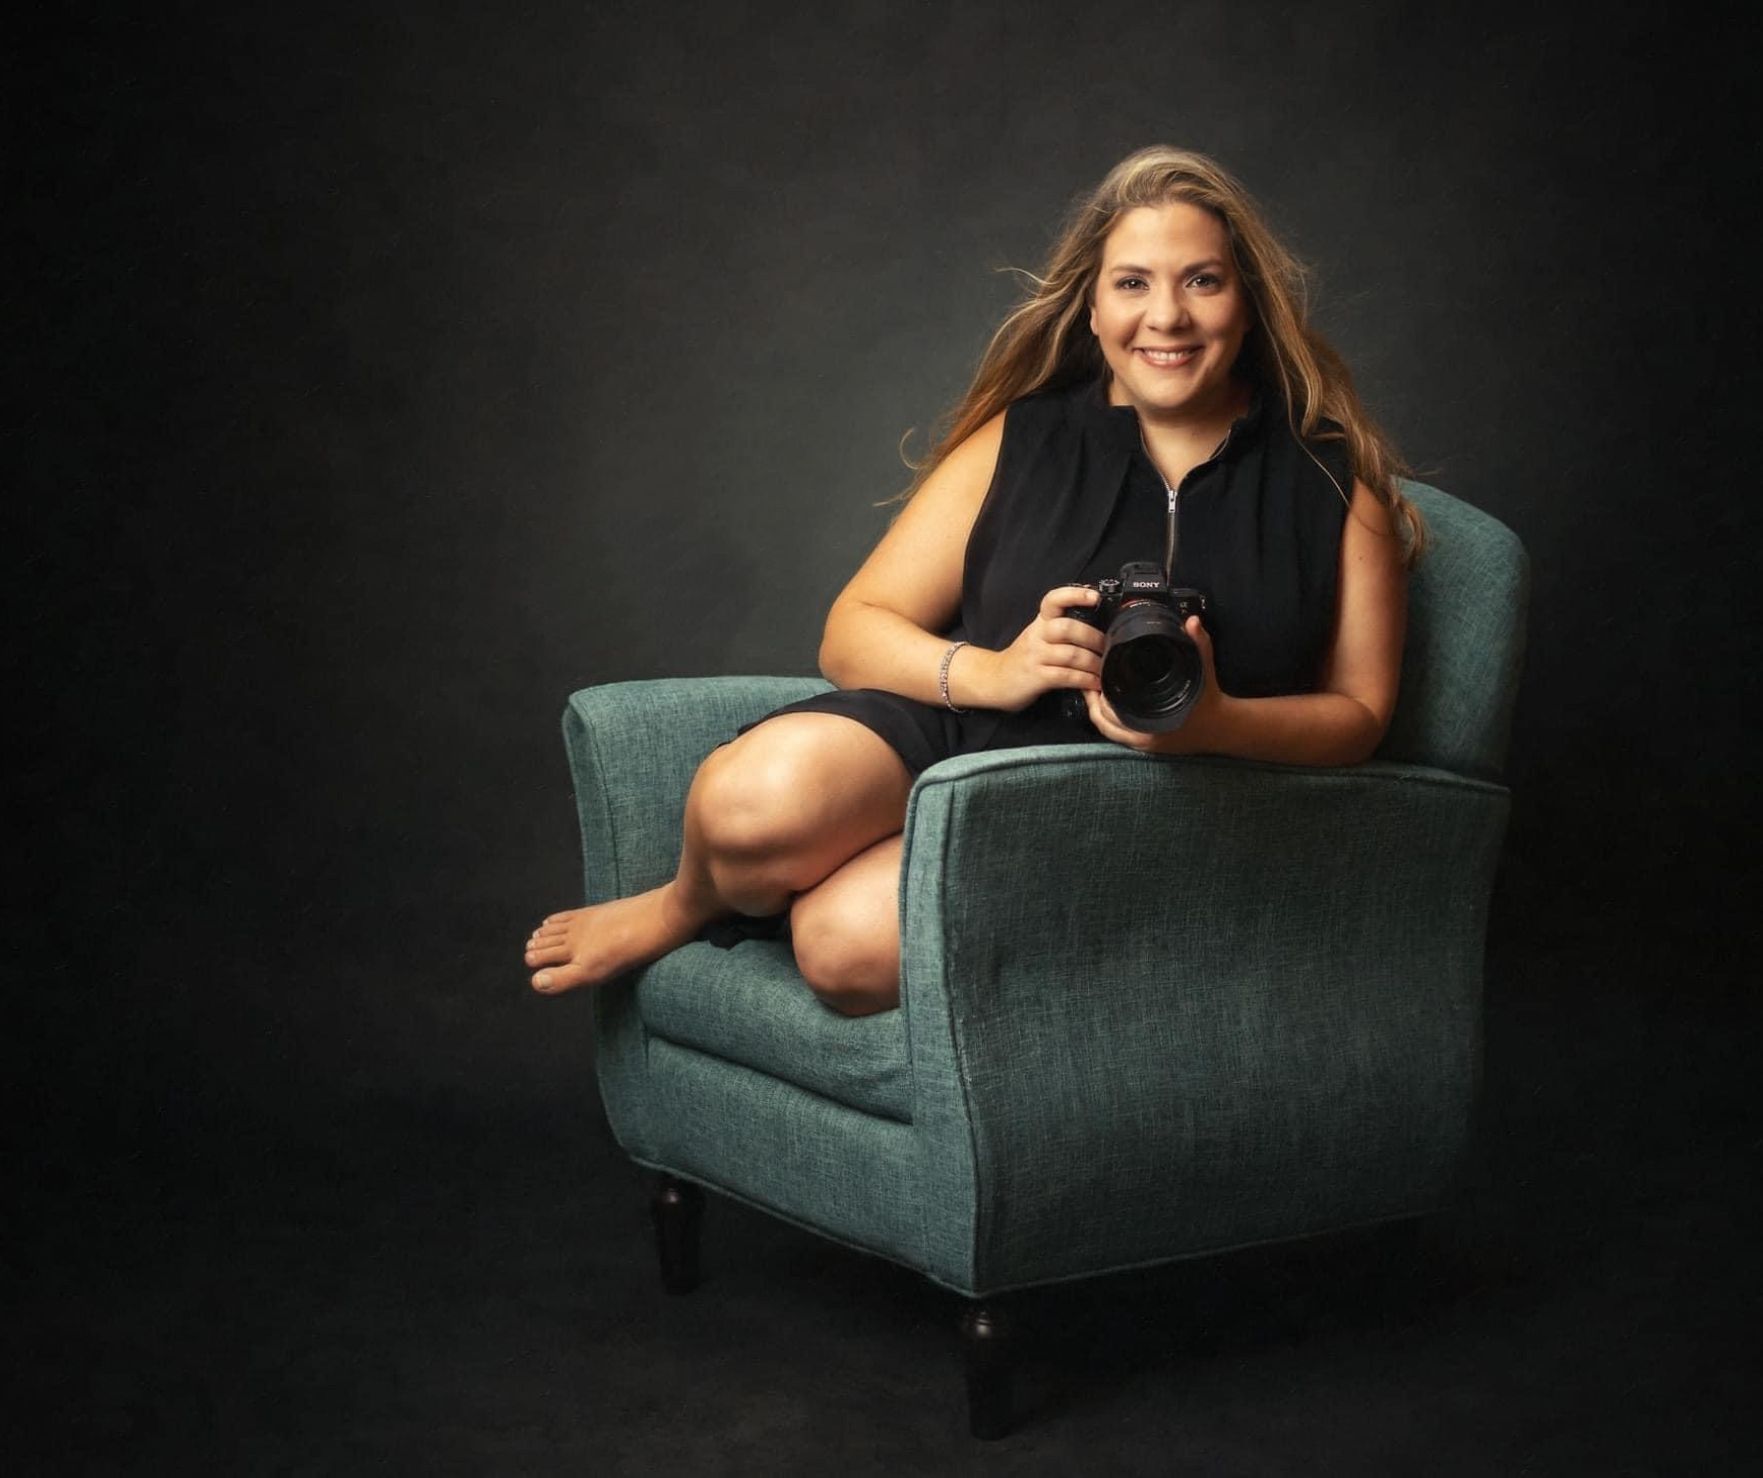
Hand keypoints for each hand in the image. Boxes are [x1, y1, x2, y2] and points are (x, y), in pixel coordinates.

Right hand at [971, 586, 1104, 711]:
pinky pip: (1065, 676)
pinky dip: (1085, 680)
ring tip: (1104, 669)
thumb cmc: (1024, 658)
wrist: (993, 680)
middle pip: (1068, 628)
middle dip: (1094, 638)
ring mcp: (1035, 656)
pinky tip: (1094, 684)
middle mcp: (1037, 635)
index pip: (1053, 600)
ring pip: (1071, 654)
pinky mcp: (1036, 677)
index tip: (1094, 596)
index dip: (1074, 595)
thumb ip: (1062, 628)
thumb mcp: (1039, 636)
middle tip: (1109, 648)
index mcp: (1040, 622)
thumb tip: (1096, 621)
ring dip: (1093, 663)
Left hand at [1083, 615, 1231, 752]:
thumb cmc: (1210, 699)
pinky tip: (1107, 704)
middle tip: (1088, 681)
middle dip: (1093, 702)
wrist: (1222, 727)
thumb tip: (1192, 621)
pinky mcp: (1147, 746)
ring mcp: (1145, 744)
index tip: (1094, 677)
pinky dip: (1110, 722)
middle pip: (1104, 723)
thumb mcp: (1205, 670)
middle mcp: (1146, 737)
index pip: (1111, 713)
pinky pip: (1119, 736)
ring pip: (1109, 731)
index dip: (1097, 696)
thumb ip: (1198, 645)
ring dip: (1099, 712)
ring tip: (1093, 690)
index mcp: (1154, 723)